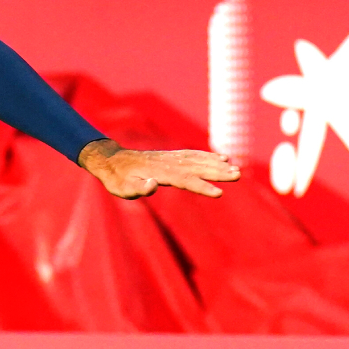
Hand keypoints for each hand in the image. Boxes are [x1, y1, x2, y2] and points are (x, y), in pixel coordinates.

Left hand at [78, 139, 240, 198]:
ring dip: (216, 163)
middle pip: (195, 167)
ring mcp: (169, 158)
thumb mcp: (122, 188)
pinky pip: (192, 155)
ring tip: (236, 168)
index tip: (219, 193)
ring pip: (197, 159)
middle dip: (217, 172)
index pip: (183, 180)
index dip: (201, 186)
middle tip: (238, 176)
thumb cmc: (116, 179)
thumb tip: (154, 185)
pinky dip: (207, 156)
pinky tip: (221, 158)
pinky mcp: (170, 156)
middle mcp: (166, 163)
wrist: (111, 160)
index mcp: (157, 172)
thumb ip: (137, 188)